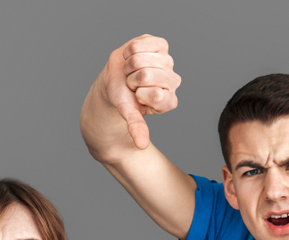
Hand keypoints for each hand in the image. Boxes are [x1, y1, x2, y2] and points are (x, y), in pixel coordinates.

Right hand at [104, 34, 180, 149]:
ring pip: (140, 59)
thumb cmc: (124, 97)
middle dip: (130, 79)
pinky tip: (132, 57)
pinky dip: (129, 51)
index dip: (139, 94)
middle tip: (131, 83)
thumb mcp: (128, 112)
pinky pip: (139, 45)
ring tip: (131, 71)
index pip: (156, 95)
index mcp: (169, 101)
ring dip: (129, 65)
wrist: (116, 79)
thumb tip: (141, 145)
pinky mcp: (161, 45)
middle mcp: (173, 81)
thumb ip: (136, 126)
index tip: (136, 97)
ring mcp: (168, 62)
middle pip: (145, 75)